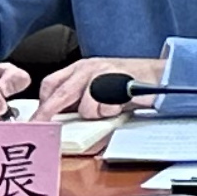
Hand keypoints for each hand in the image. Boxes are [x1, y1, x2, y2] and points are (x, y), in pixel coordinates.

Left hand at [36, 55, 158, 118]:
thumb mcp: (98, 87)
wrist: (159, 75)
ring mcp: (101, 72)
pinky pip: (102, 105)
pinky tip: (118, 105)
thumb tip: (58, 117)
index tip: (37, 120)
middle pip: (58, 93)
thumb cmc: (129, 84)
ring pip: (83, 104)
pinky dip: (108, 111)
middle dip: (48, 114)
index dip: (42, 104)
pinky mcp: (115, 80)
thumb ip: (79, 97)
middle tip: (41, 127)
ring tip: (107, 109)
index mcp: (80, 68)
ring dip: (93, 113)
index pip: (51, 83)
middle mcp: (88, 67)